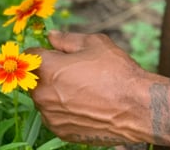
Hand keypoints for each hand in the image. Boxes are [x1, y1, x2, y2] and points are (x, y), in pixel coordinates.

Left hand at [27, 31, 154, 145]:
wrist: (138, 108)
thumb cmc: (116, 71)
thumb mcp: (93, 43)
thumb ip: (66, 39)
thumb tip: (51, 36)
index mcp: (48, 69)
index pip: (32, 54)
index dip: (45, 50)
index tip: (56, 53)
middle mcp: (44, 94)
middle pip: (36, 77)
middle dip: (48, 71)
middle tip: (72, 70)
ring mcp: (51, 116)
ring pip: (44, 97)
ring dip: (54, 91)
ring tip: (81, 88)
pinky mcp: (61, 132)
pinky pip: (54, 114)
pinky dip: (63, 108)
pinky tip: (84, 103)